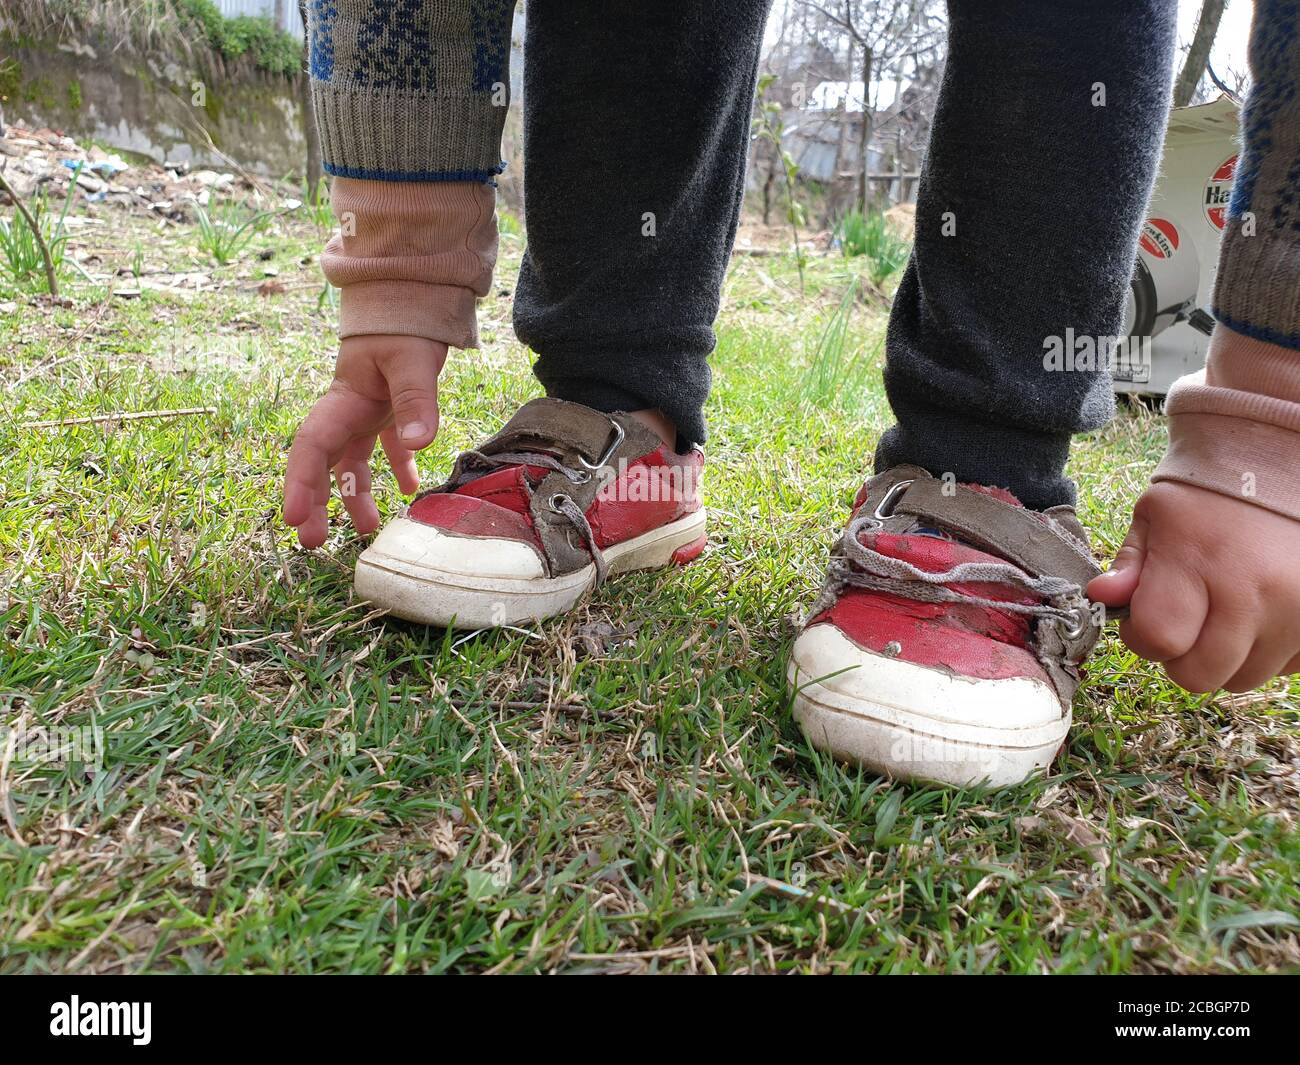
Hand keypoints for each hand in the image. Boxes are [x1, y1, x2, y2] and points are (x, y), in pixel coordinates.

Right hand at [283, 334, 446, 547]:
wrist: (413, 295)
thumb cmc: (405, 323)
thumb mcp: (412, 360)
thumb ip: (417, 401)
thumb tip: (420, 444)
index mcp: (343, 399)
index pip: (313, 446)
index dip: (300, 483)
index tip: (294, 517)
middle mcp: (349, 410)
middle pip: (324, 463)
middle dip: (316, 502)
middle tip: (313, 542)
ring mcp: (368, 411)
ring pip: (353, 462)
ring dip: (356, 494)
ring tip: (367, 530)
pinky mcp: (390, 410)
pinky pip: (387, 448)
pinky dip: (396, 469)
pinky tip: (409, 490)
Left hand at [1088, 481, 1299, 692]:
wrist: (1279, 469)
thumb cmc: (1207, 496)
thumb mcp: (1154, 517)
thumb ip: (1128, 564)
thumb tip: (1102, 598)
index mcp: (1200, 561)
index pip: (1158, 640)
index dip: (1141, 637)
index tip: (1144, 616)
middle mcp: (1253, 594)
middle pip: (1199, 675)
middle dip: (1180, 656)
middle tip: (1183, 619)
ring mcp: (1295, 613)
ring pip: (1242, 679)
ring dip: (1223, 658)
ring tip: (1222, 613)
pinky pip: (1281, 669)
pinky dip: (1262, 653)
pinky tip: (1256, 616)